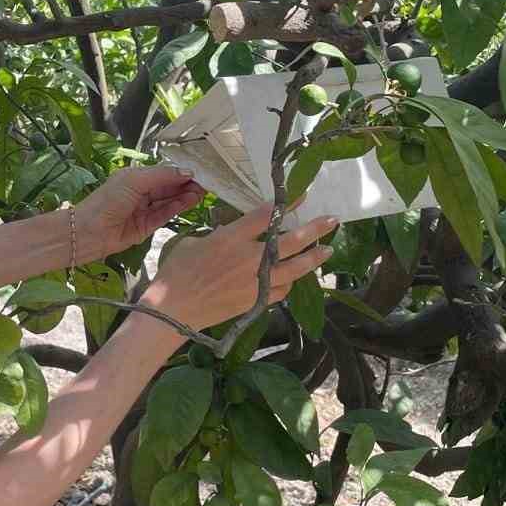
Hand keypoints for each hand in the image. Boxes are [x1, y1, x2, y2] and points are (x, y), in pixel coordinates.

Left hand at [74, 165, 204, 260]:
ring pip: (169, 201)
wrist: (89, 231)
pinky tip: (189, 201)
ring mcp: (144, 210)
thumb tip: (186, 173)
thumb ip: (161, 176)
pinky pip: (165, 215)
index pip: (163, 173)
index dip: (180, 172)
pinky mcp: (147, 227)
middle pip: (168, 187)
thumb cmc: (108, 200)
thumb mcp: (134, 181)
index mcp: (135, 177)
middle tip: (206, 182)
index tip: (199, 171)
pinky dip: (177, 208)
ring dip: (185, 196)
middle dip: (186, 184)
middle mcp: (141, 192)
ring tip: (202, 191)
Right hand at [145, 204, 336, 331]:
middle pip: (291, 241)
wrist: (173, 310)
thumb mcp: (194, 242)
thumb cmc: (176, 273)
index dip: (288, 203)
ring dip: (313, 259)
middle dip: (315, 230)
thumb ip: (219, 236)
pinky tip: (293, 279)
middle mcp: (249, 259)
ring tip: (326, 251)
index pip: (266, 216)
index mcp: (231, 238)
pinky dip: (289, 284)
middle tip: (332, 221)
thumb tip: (231, 235)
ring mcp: (255, 282)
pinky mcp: (255, 302)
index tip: (303, 194)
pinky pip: (281, 291)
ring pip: (294, 269)